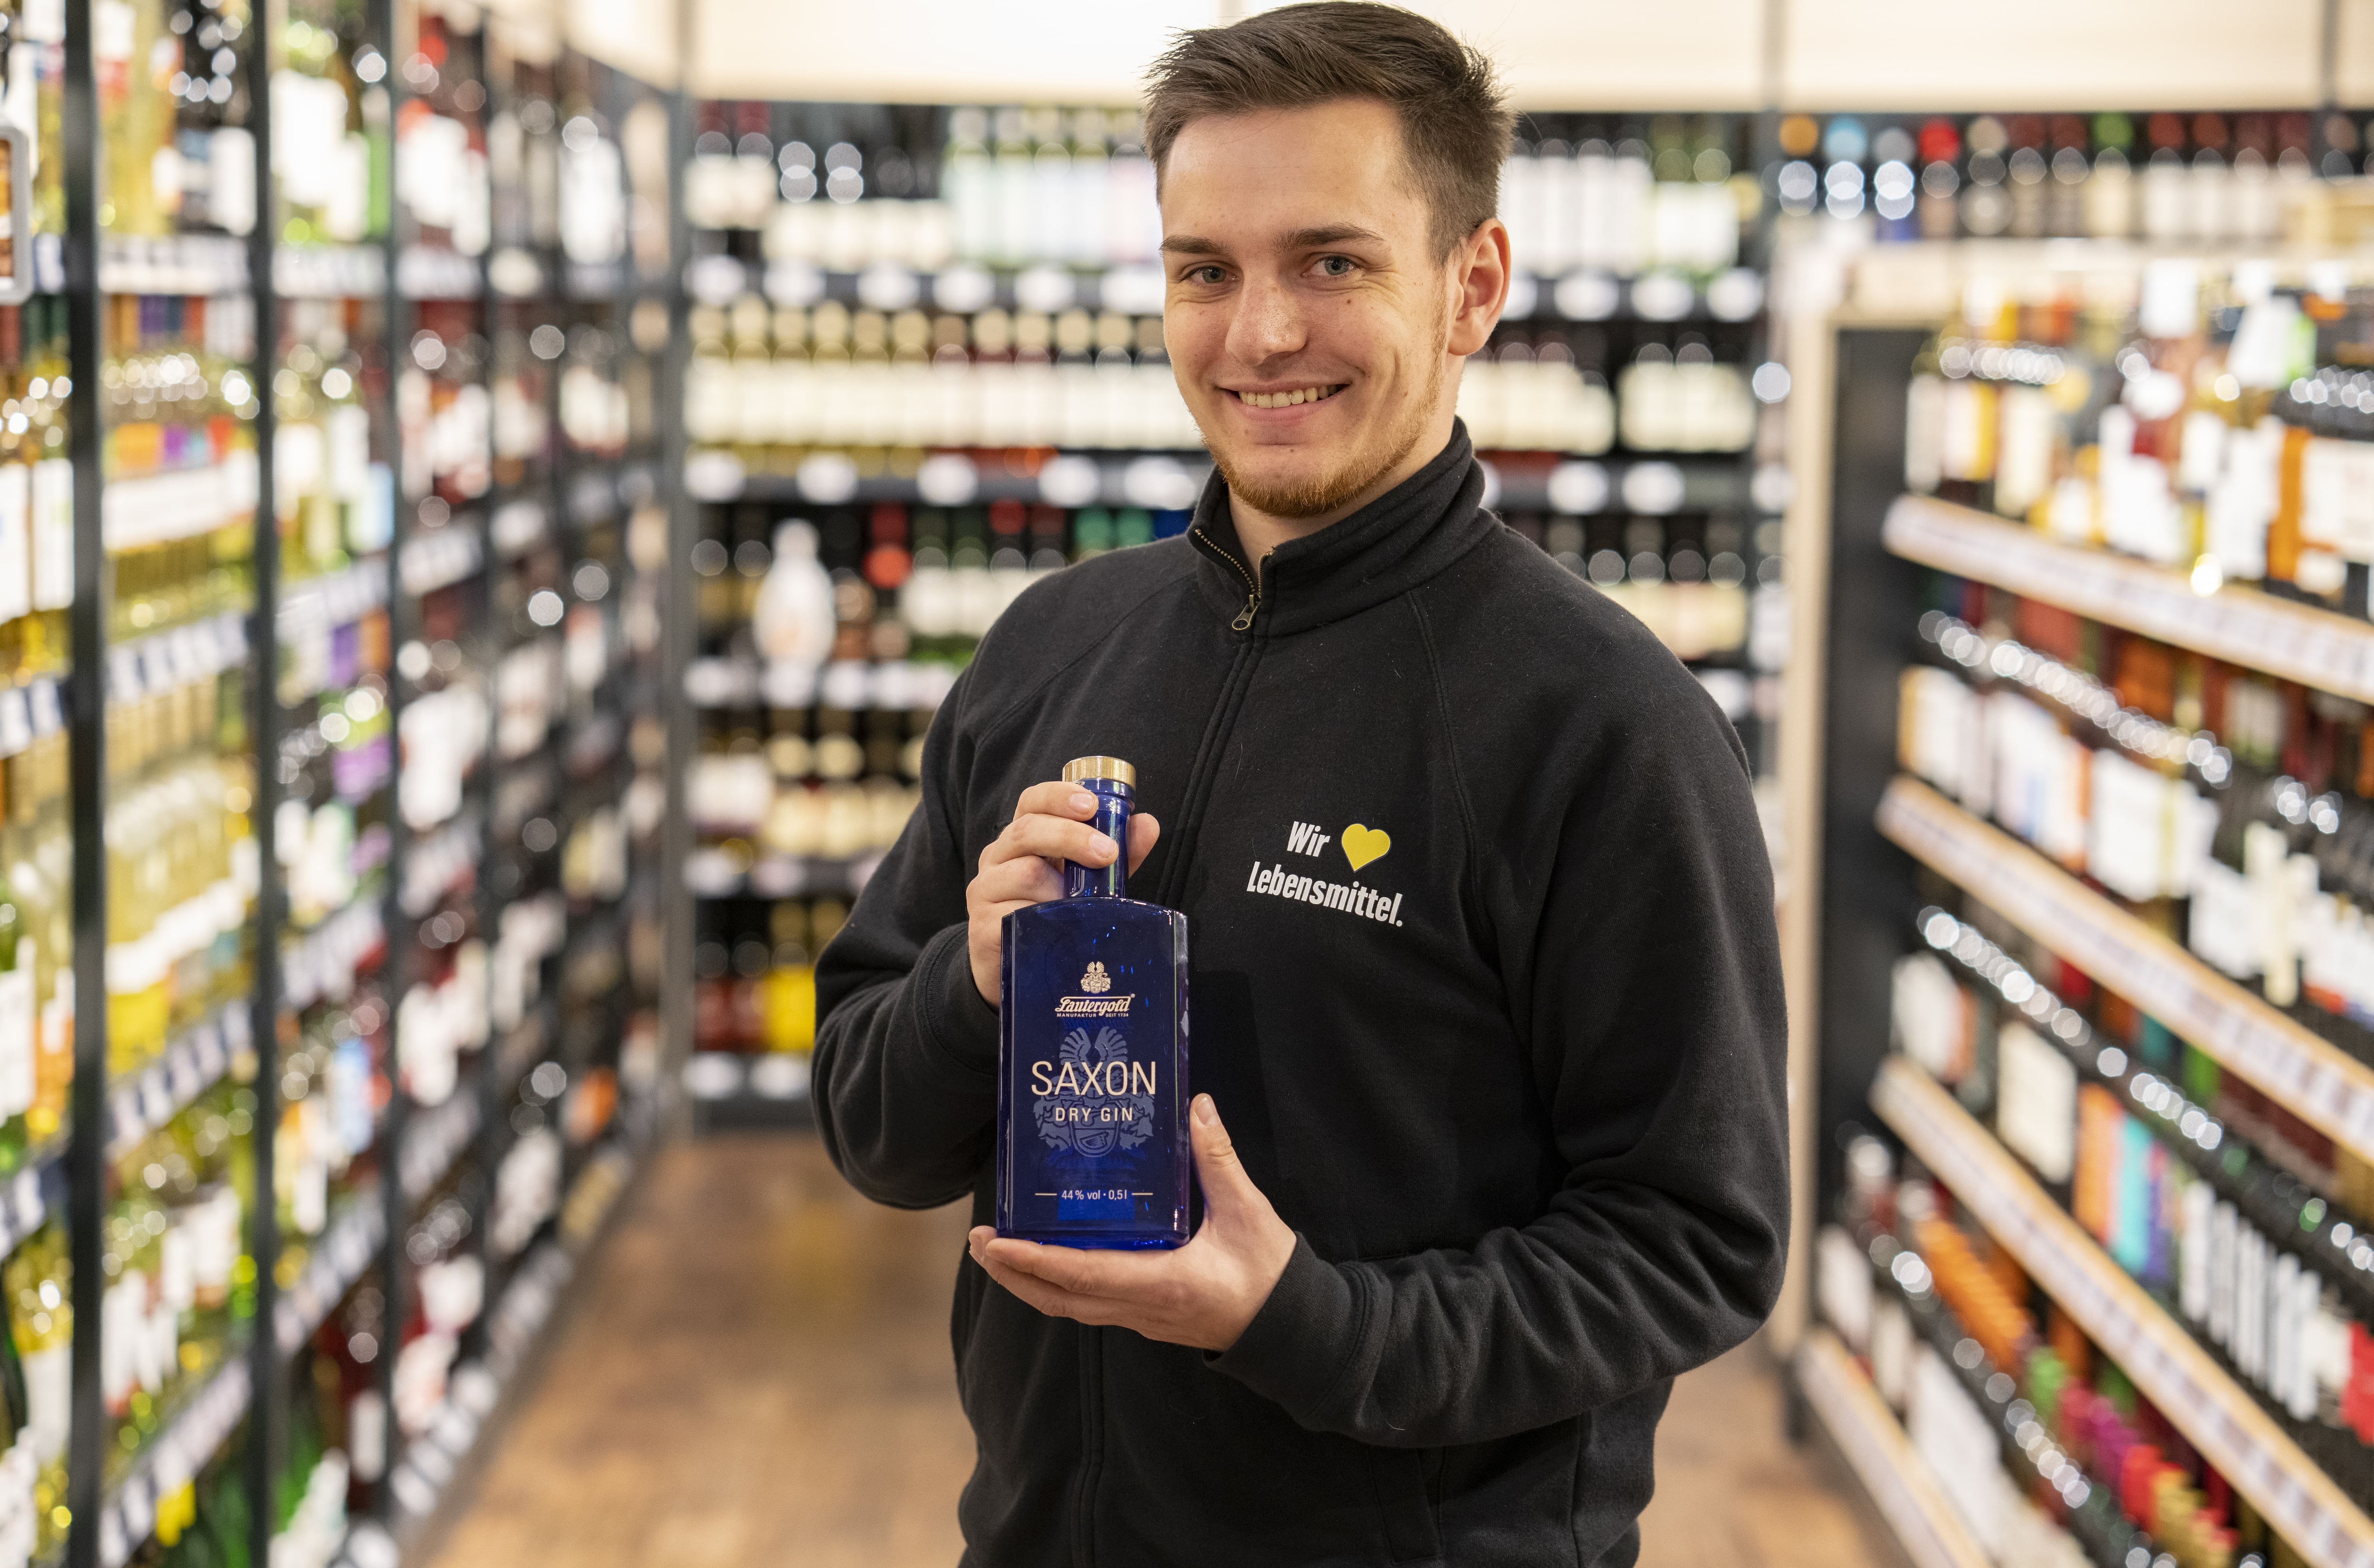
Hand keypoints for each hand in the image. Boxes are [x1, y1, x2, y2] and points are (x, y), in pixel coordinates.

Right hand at [968, 779, 1159, 1005]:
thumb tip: (1147, 825)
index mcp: (1022, 839)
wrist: (1015, 970)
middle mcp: (998, 857)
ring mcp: (985, 890)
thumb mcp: (1086, 882)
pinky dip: (1043, 919)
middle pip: (1027, 831)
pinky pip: (1015, 915)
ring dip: (1061, 887)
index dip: (1059, 796)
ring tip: (1081, 906)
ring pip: (1024, 873)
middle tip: (1107, 853)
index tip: (1091, 804)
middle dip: (1071, 836)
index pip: (1032, 802)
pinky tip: (1058, 928)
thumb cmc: (1052, 916)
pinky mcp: (982, 926)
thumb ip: (1114, 853)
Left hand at [969, 1094, 1296, 1352]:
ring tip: (999, 1252)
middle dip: (1014, 1273)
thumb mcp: (1248, 1212)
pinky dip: (1058, 1285)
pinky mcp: (1147, 1316)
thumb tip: (1196, 1108)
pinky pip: (1088, 1304)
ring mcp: (1141, 1317)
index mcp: (1161, 1282)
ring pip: (1069, 1306)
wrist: (1293, 1331)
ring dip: (1029, 1281)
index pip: (1082, 1275)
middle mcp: (1140, 1307)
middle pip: (1060, 1298)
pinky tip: (1049, 1261)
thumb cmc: (1271, 1275)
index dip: (1034, 1260)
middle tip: (979, 1243)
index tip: (997, 1243)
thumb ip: (1218, 1159)